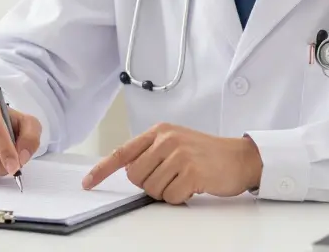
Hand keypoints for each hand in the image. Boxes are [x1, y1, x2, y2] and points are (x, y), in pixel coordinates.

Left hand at [82, 124, 262, 204]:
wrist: (240, 157)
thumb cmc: (206, 154)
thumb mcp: (175, 143)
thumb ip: (151, 153)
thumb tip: (130, 172)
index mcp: (159, 131)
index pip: (122, 152)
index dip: (102, 170)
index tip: (88, 182)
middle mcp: (166, 140)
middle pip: (135, 177)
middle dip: (149, 184)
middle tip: (170, 177)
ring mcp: (179, 155)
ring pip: (152, 189)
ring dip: (166, 192)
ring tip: (184, 179)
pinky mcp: (192, 172)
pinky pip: (170, 197)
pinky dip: (179, 197)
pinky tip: (193, 185)